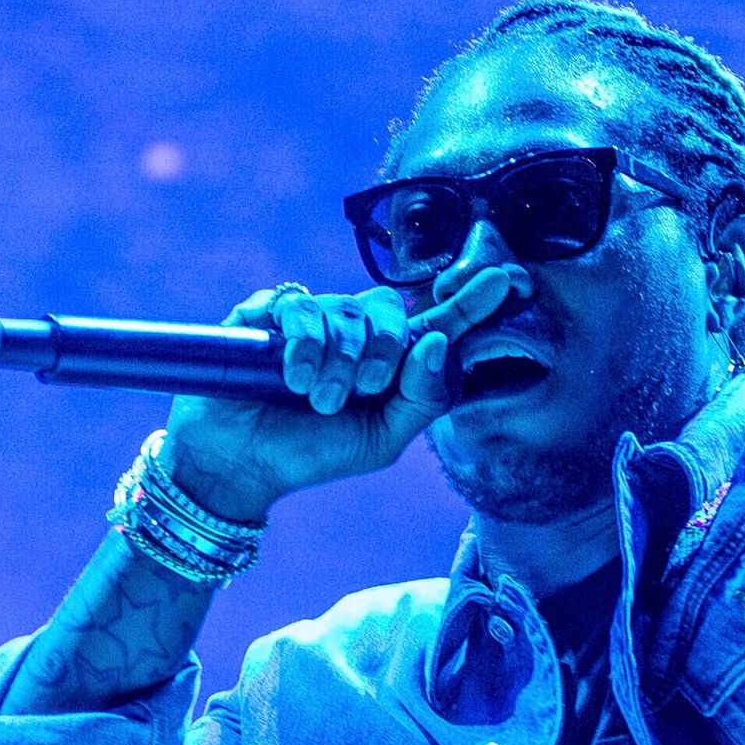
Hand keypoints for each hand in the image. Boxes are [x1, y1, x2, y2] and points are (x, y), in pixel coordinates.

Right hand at [156, 259, 527, 521]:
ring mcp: (309, 323)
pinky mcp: (266, 316)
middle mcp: (352, 336)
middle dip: (383, 349)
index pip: (434, 324)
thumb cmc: (312, 454)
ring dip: (339, 360)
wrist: (240, 466)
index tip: (503, 278)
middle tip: (361, 390)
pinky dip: (303, 344)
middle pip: (388, 309)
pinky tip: (293, 377)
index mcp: (387, 365)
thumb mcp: (382, 440)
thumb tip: (439, 342)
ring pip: (345, 310)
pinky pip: (298, 305)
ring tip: (317, 398)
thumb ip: (422, 399)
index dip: (468, 302)